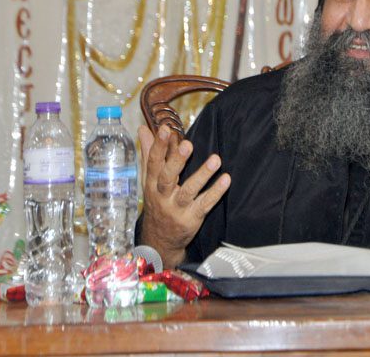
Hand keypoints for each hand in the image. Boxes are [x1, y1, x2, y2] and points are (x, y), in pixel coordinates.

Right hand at [138, 124, 230, 267]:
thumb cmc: (157, 202)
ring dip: (202, 175)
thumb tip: (143, 128)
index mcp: (151, 184)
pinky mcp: (192, 219)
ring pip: (188, 191)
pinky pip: (205, 204)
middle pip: (167, 177)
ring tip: (216, 159)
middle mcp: (162, 196)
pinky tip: (226, 180)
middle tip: (187, 143)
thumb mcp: (149, 180)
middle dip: (176, 160)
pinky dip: (215, 193)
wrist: (159, 241)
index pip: (153, 163)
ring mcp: (177, 209)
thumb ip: (149, 153)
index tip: (165, 128)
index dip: (158, 146)